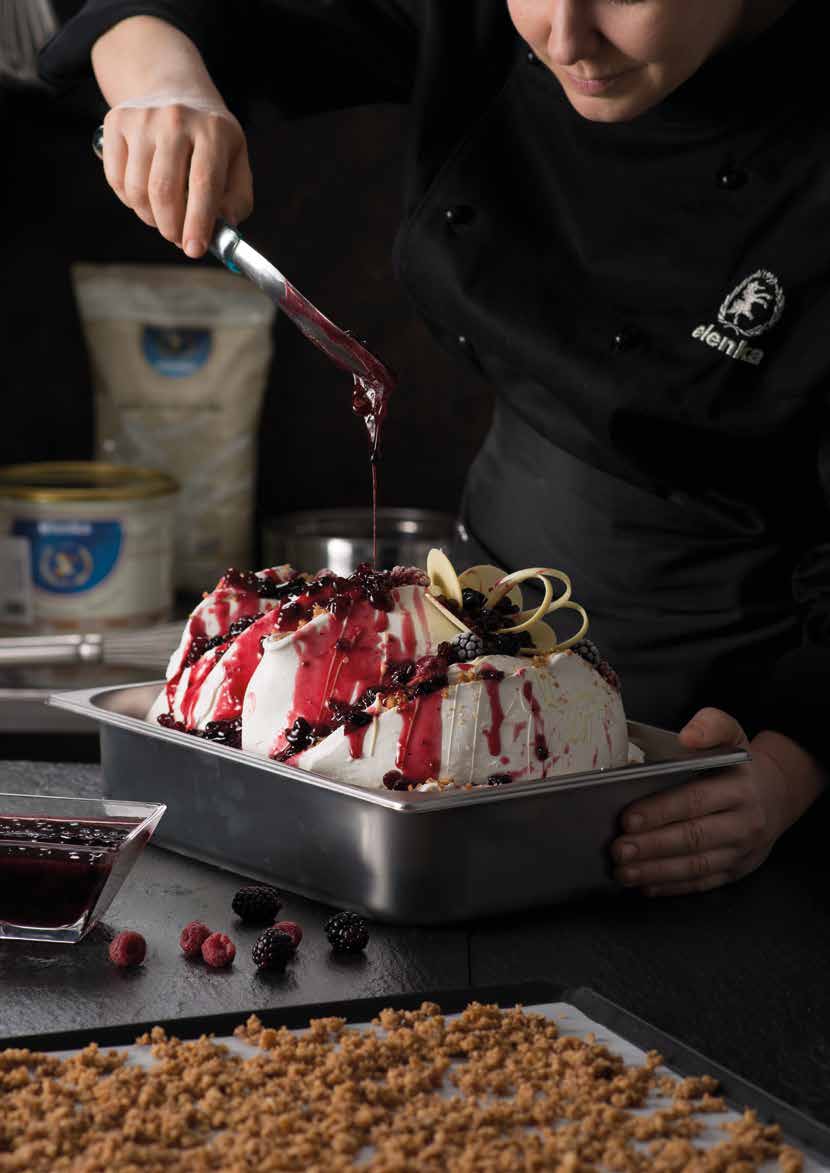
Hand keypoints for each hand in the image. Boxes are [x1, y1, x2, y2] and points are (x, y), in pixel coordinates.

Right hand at [102, 101, 252, 256]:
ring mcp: (142, 119)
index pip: (203, 185)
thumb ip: (237, 199)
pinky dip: (130, 201)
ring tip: (164, 217)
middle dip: (170, 227)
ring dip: (150, 217)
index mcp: (212, 131)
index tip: (194, 250)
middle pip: (164, 191)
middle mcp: (176, 120)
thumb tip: (225, 225)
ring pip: (137, 189)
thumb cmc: (209, 140)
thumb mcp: (235, 161)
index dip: (197, 223)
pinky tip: (145, 197)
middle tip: (178, 238)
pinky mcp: (116, 122)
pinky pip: (116, 179)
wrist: (174, 93)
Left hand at [611, 707, 827, 896]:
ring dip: (657, 871)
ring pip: (697, 865)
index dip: (661, 811)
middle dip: (652, 846)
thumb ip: (709, 726)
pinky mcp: (736, 870)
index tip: (627, 819)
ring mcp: (741, 850)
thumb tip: (687, 737)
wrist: (777, 795)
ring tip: (624, 872)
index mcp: (738, 787)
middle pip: (694, 837)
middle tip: (618, 850)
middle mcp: (744, 822)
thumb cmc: (739, 765)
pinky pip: (703, 882)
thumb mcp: (731, 733)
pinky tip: (646, 885)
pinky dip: (673, 886)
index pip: (695, 800)